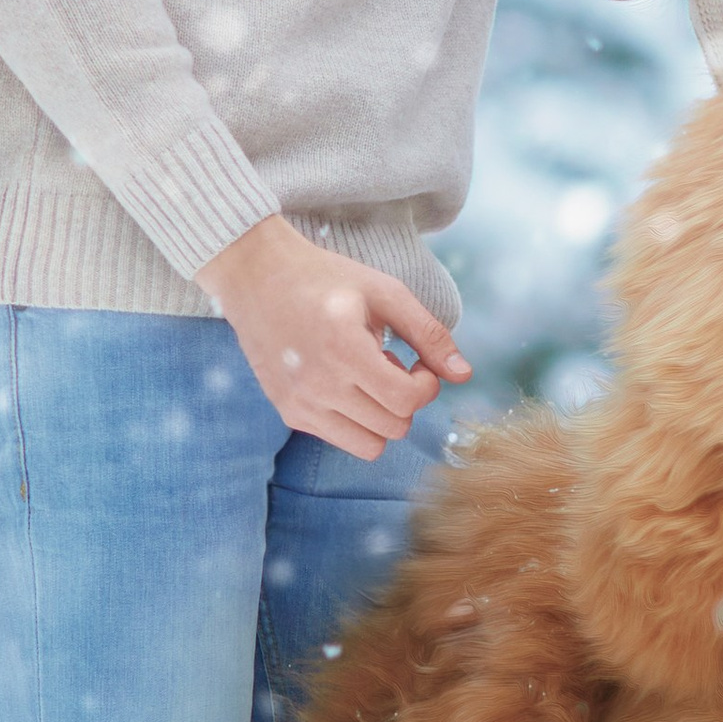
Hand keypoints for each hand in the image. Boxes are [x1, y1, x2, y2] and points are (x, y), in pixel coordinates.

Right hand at [198, 216, 469, 458]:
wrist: (257, 277)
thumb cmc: (326, 279)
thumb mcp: (385, 293)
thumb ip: (428, 333)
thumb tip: (465, 374)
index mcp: (343, 349)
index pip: (406, 401)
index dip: (426, 385)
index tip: (416, 361)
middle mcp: (317, 384)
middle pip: (393, 428)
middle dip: (406, 400)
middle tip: (392, 364)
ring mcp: (299, 403)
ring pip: (370, 445)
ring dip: (382, 416)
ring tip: (367, 377)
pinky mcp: (288, 412)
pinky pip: (341, 439)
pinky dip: (355, 420)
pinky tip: (344, 383)